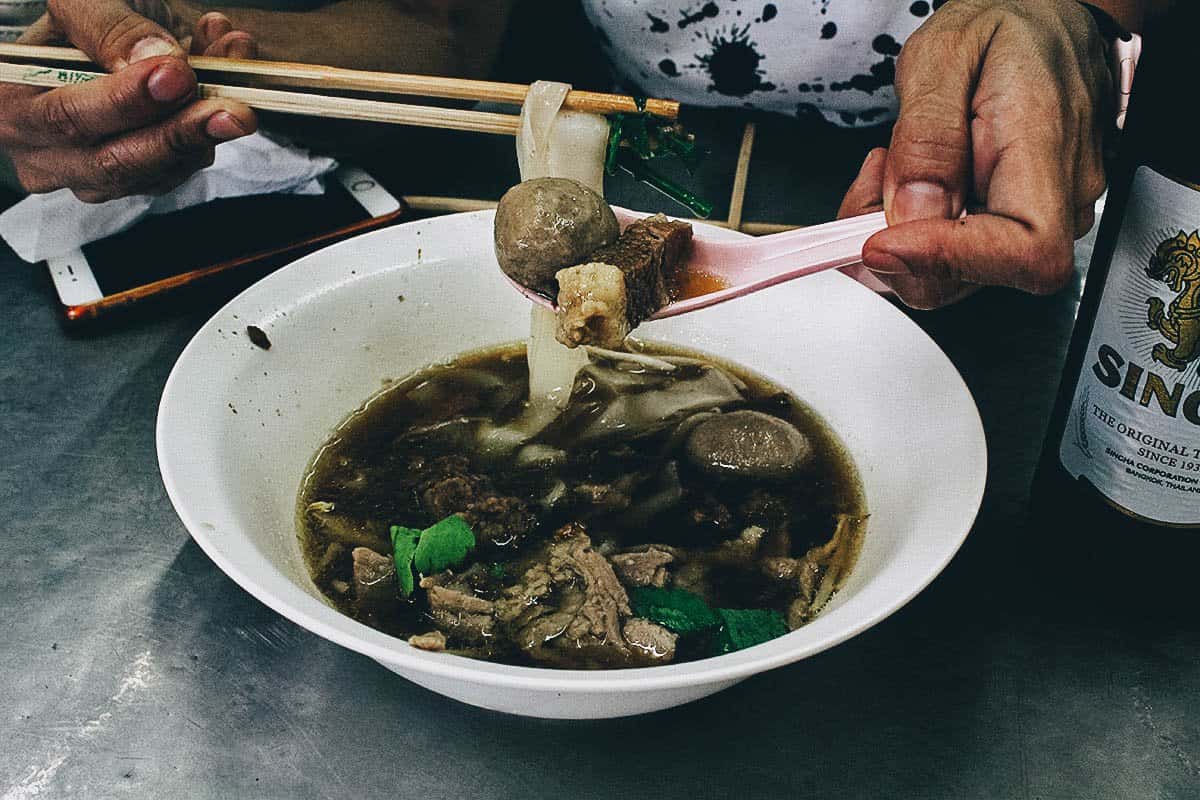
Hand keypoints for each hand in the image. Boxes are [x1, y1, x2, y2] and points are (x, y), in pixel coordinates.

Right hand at [0, 0, 256, 201]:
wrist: (101, 38)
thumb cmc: (82, 23)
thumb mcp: (82, 5)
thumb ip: (110, 27)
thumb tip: (157, 61)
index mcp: (14, 104)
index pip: (69, 117)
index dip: (127, 101)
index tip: (178, 76)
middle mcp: (45, 153)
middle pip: (116, 161)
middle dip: (180, 133)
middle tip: (234, 111)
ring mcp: (91, 175)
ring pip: (156, 173)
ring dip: (207, 129)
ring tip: (237, 78)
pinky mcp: (136, 181)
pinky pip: (180, 170)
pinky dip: (212, 131)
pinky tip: (228, 88)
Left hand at [846, 0, 1110, 308]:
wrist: (1045, 17)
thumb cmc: (1008, 26)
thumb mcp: (945, 58)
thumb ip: (926, 139)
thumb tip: (912, 214)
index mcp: (1048, 152)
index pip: (1023, 251)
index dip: (947, 259)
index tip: (881, 239)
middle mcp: (1059, 199)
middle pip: (974, 276)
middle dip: (897, 245)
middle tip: (872, 182)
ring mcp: (1041, 216)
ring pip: (952, 272)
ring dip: (896, 234)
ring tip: (890, 166)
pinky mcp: (1015, 223)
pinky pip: (953, 253)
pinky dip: (910, 230)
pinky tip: (906, 181)